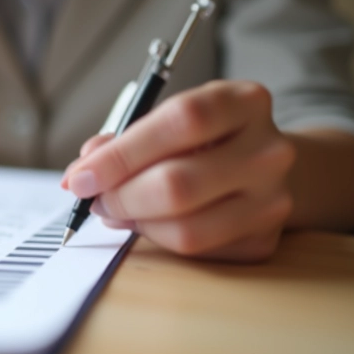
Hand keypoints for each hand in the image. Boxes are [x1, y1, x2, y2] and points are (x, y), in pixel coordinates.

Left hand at [61, 80, 296, 261]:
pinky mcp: (264, 240)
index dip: (123, 153)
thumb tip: (81, 173)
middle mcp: (269, 151)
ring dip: (135, 222)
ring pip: (185, 228)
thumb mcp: (169, 119)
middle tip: (93, 198)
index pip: (182, 122)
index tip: (81, 175)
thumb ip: (124, 139)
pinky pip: (195, 250)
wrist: (263, 166)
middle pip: (179, 184)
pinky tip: (149, 221)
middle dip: (120, 196)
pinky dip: (157, 238)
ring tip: (116, 209)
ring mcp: (272, 199)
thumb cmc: (203, 139)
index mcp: (245, 102)